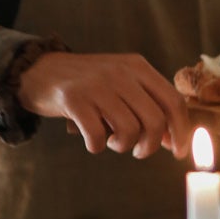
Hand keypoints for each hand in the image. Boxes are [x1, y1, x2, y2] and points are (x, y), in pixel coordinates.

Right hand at [17, 51, 190, 159]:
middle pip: (156, 120)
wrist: (39, 71)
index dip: (181, 131)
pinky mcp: (73, 99)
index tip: (178, 152)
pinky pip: (96, 136)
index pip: (173, 101)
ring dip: (122, 146)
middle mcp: (120, 72)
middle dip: (151, 145)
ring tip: (111, 141)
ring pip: (129, 130)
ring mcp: (97, 84)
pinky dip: (96, 146)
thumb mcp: (122, 85)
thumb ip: (147, 106)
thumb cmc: (87, 85)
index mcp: (137, 66)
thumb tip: (174, 140)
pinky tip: (92, 141)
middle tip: (138, 151)